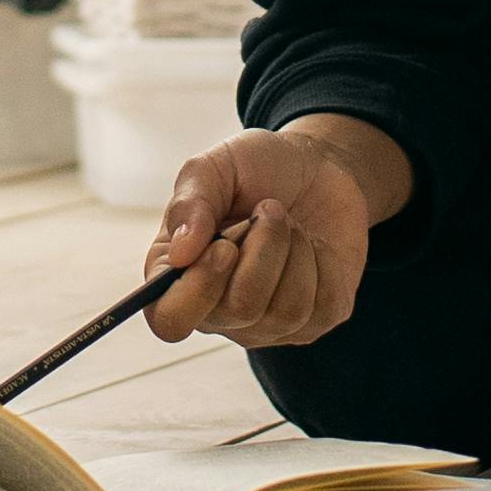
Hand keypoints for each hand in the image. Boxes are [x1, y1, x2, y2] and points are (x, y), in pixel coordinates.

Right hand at [140, 118, 405, 348]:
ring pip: (284, 311)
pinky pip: (321, 306)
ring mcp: (267, 323)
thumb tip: (180, 254)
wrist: (320, 167)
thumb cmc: (258, 170)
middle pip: (237, 311)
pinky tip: (311, 244)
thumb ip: (189, 204)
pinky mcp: (314, 323)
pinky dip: (319, 261)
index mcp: (180, 276)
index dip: (195, 291)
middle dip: (260, 252)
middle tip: (267, 210)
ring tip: (287, 222)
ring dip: (291, 249)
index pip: (169, 320)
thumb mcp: (215, 167)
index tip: (223, 246)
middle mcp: (220, 310)